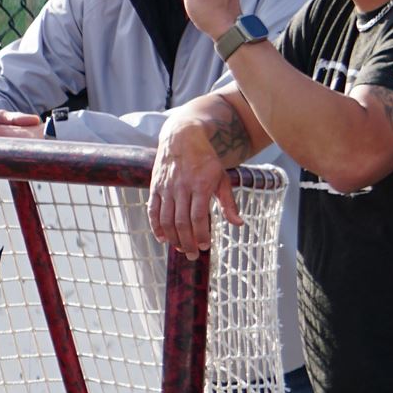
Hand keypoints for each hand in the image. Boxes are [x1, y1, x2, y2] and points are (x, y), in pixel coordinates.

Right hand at [148, 116, 242, 253]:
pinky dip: (156, 227)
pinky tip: (162, 238)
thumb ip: (228, 202)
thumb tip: (238, 224)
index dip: (201, 234)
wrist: (182, 138)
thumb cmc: (205, 160)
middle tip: (192, 255)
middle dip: (187, 242)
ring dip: (172, 238)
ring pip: (166, 219)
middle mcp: (181, 187)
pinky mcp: (155, 187)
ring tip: (180, 248)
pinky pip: (153, 211)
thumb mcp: (222, 178)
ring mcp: (166, 187)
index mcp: (200, 185)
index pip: (199, 217)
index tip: (205, 247)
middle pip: (181, 222)